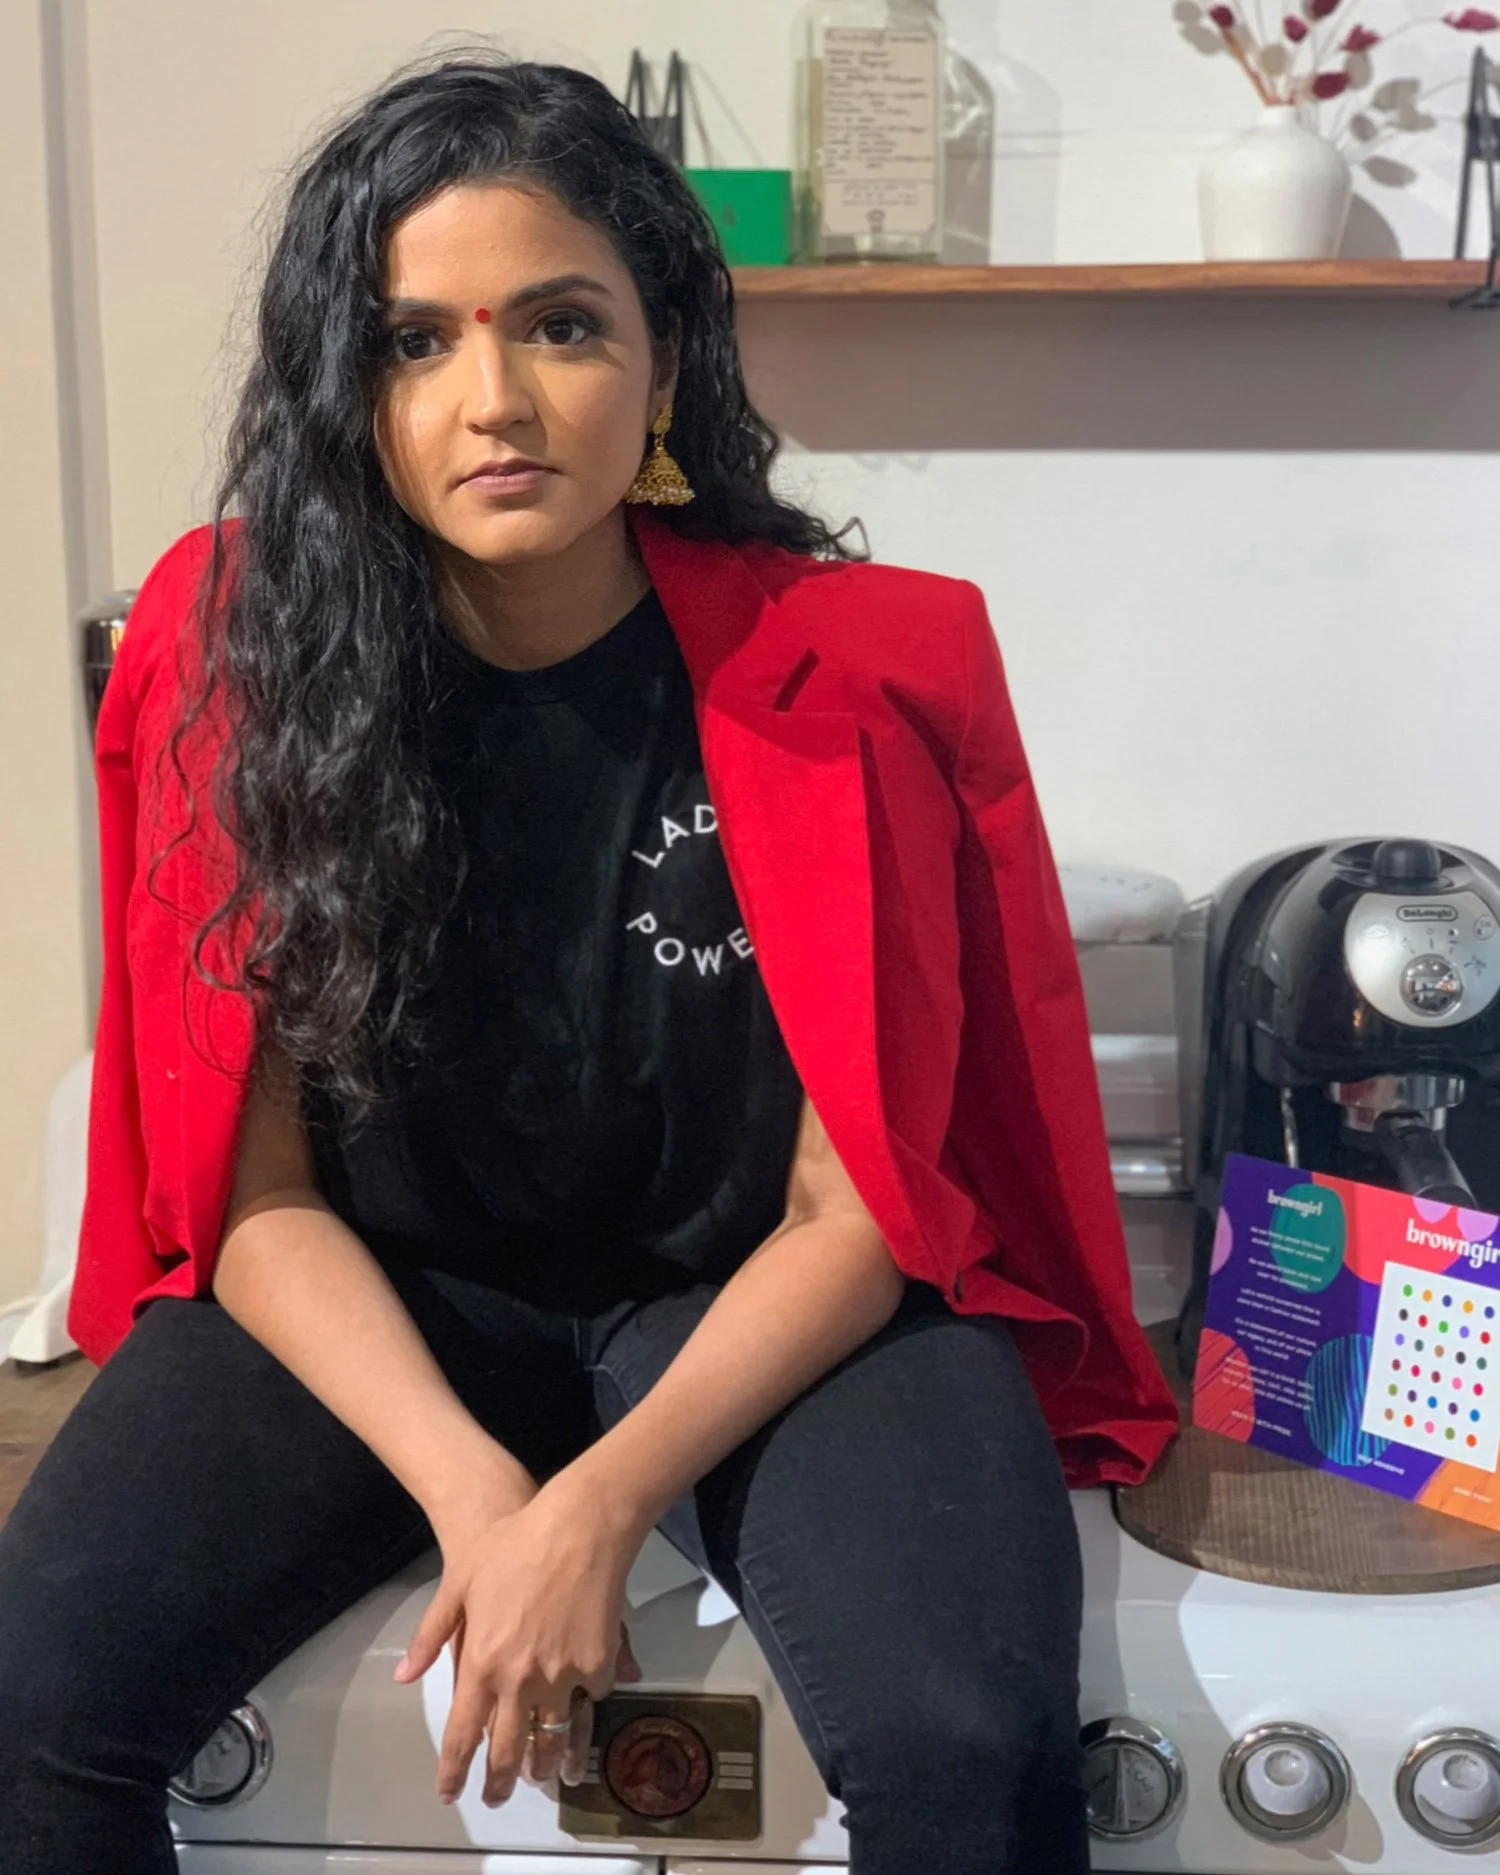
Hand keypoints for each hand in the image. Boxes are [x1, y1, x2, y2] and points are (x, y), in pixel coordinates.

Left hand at [394, 1472, 645, 1806]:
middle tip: (499, 1797)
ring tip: (545, 1776)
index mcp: (481, 1662)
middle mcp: (520, 1679)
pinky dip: (585, 1708)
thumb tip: (404, 1675)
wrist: (579, 1524)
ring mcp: (563, 1674)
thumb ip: (432, 1634)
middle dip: (502, 1783)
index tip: (451, 1793)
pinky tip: (582, 1713)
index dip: (455, 1771)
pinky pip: (591, 1698)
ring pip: (554, 1738)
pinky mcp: (599, 1663)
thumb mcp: (459, 1582)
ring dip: (547, 1765)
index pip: (463, 1735)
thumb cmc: (513, 1544)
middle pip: (509, 1751)